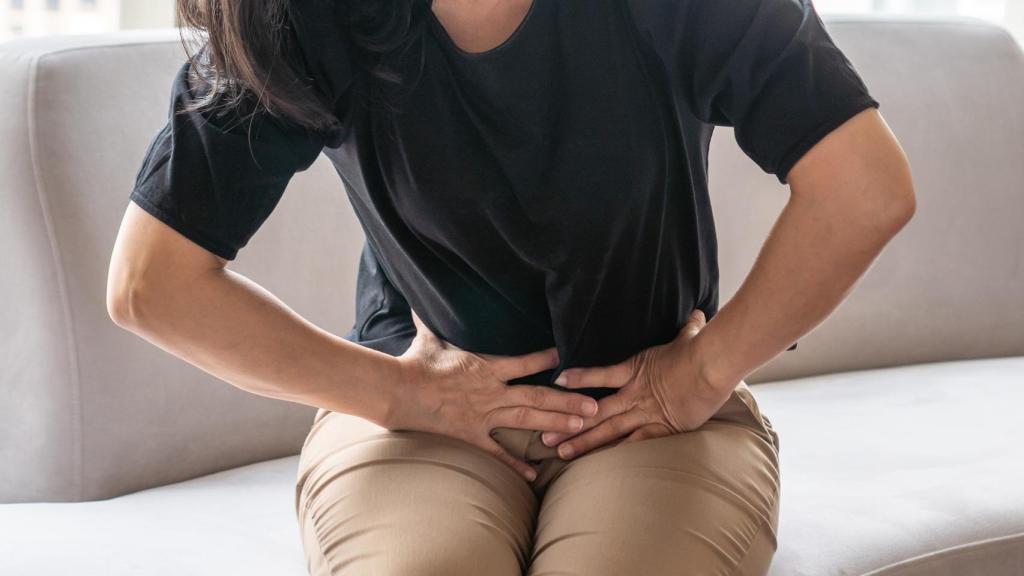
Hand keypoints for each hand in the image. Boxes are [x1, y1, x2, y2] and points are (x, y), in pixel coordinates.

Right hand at [387, 310, 600, 481]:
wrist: (399, 392)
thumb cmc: (415, 364)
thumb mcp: (428, 340)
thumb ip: (431, 321)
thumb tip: (420, 300)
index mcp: (486, 367)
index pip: (525, 362)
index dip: (547, 360)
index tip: (567, 358)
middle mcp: (492, 392)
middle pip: (538, 397)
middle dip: (569, 401)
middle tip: (595, 406)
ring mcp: (484, 415)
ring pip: (528, 421)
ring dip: (556, 424)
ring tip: (581, 429)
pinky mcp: (472, 435)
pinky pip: (497, 452)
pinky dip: (515, 464)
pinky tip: (534, 474)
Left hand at [541, 309, 734, 459]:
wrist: (713, 364)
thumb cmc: (702, 348)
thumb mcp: (690, 336)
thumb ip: (688, 328)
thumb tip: (697, 316)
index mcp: (636, 369)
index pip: (599, 374)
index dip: (578, 377)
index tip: (556, 382)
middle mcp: (634, 393)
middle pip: (595, 410)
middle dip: (569, 423)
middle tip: (544, 435)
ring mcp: (646, 411)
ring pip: (608, 430)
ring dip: (583, 442)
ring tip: (560, 452)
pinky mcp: (662, 427)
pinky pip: (635, 441)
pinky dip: (616, 452)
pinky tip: (598, 464)